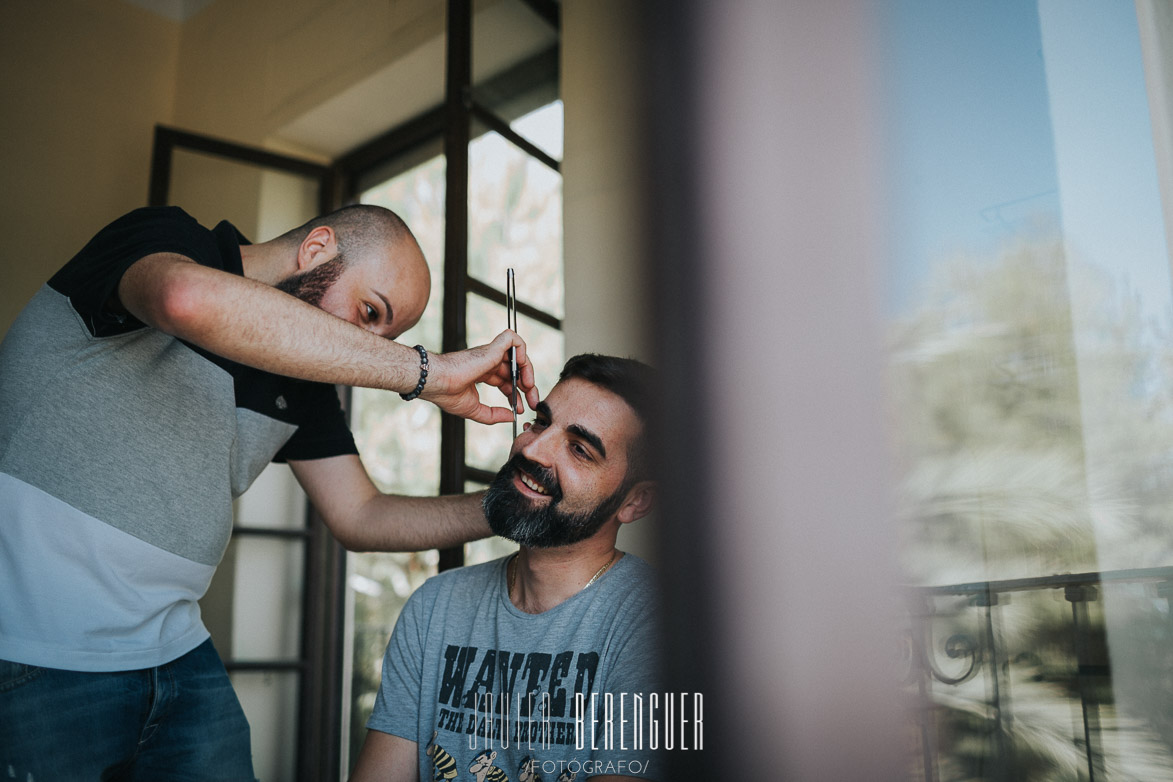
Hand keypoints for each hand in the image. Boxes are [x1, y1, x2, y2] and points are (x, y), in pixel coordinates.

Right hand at [421, 330, 539, 423]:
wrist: (437, 382)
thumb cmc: (447, 394)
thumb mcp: (475, 410)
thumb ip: (494, 414)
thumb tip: (512, 416)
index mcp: (483, 373)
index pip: (507, 381)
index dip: (517, 394)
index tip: (523, 408)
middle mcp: (488, 361)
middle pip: (516, 370)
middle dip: (528, 386)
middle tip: (534, 402)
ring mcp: (491, 353)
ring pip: (518, 355)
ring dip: (528, 371)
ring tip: (529, 387)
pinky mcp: (492, 347)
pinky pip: (513, 339)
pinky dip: (522, 351)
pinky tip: (522, 369)